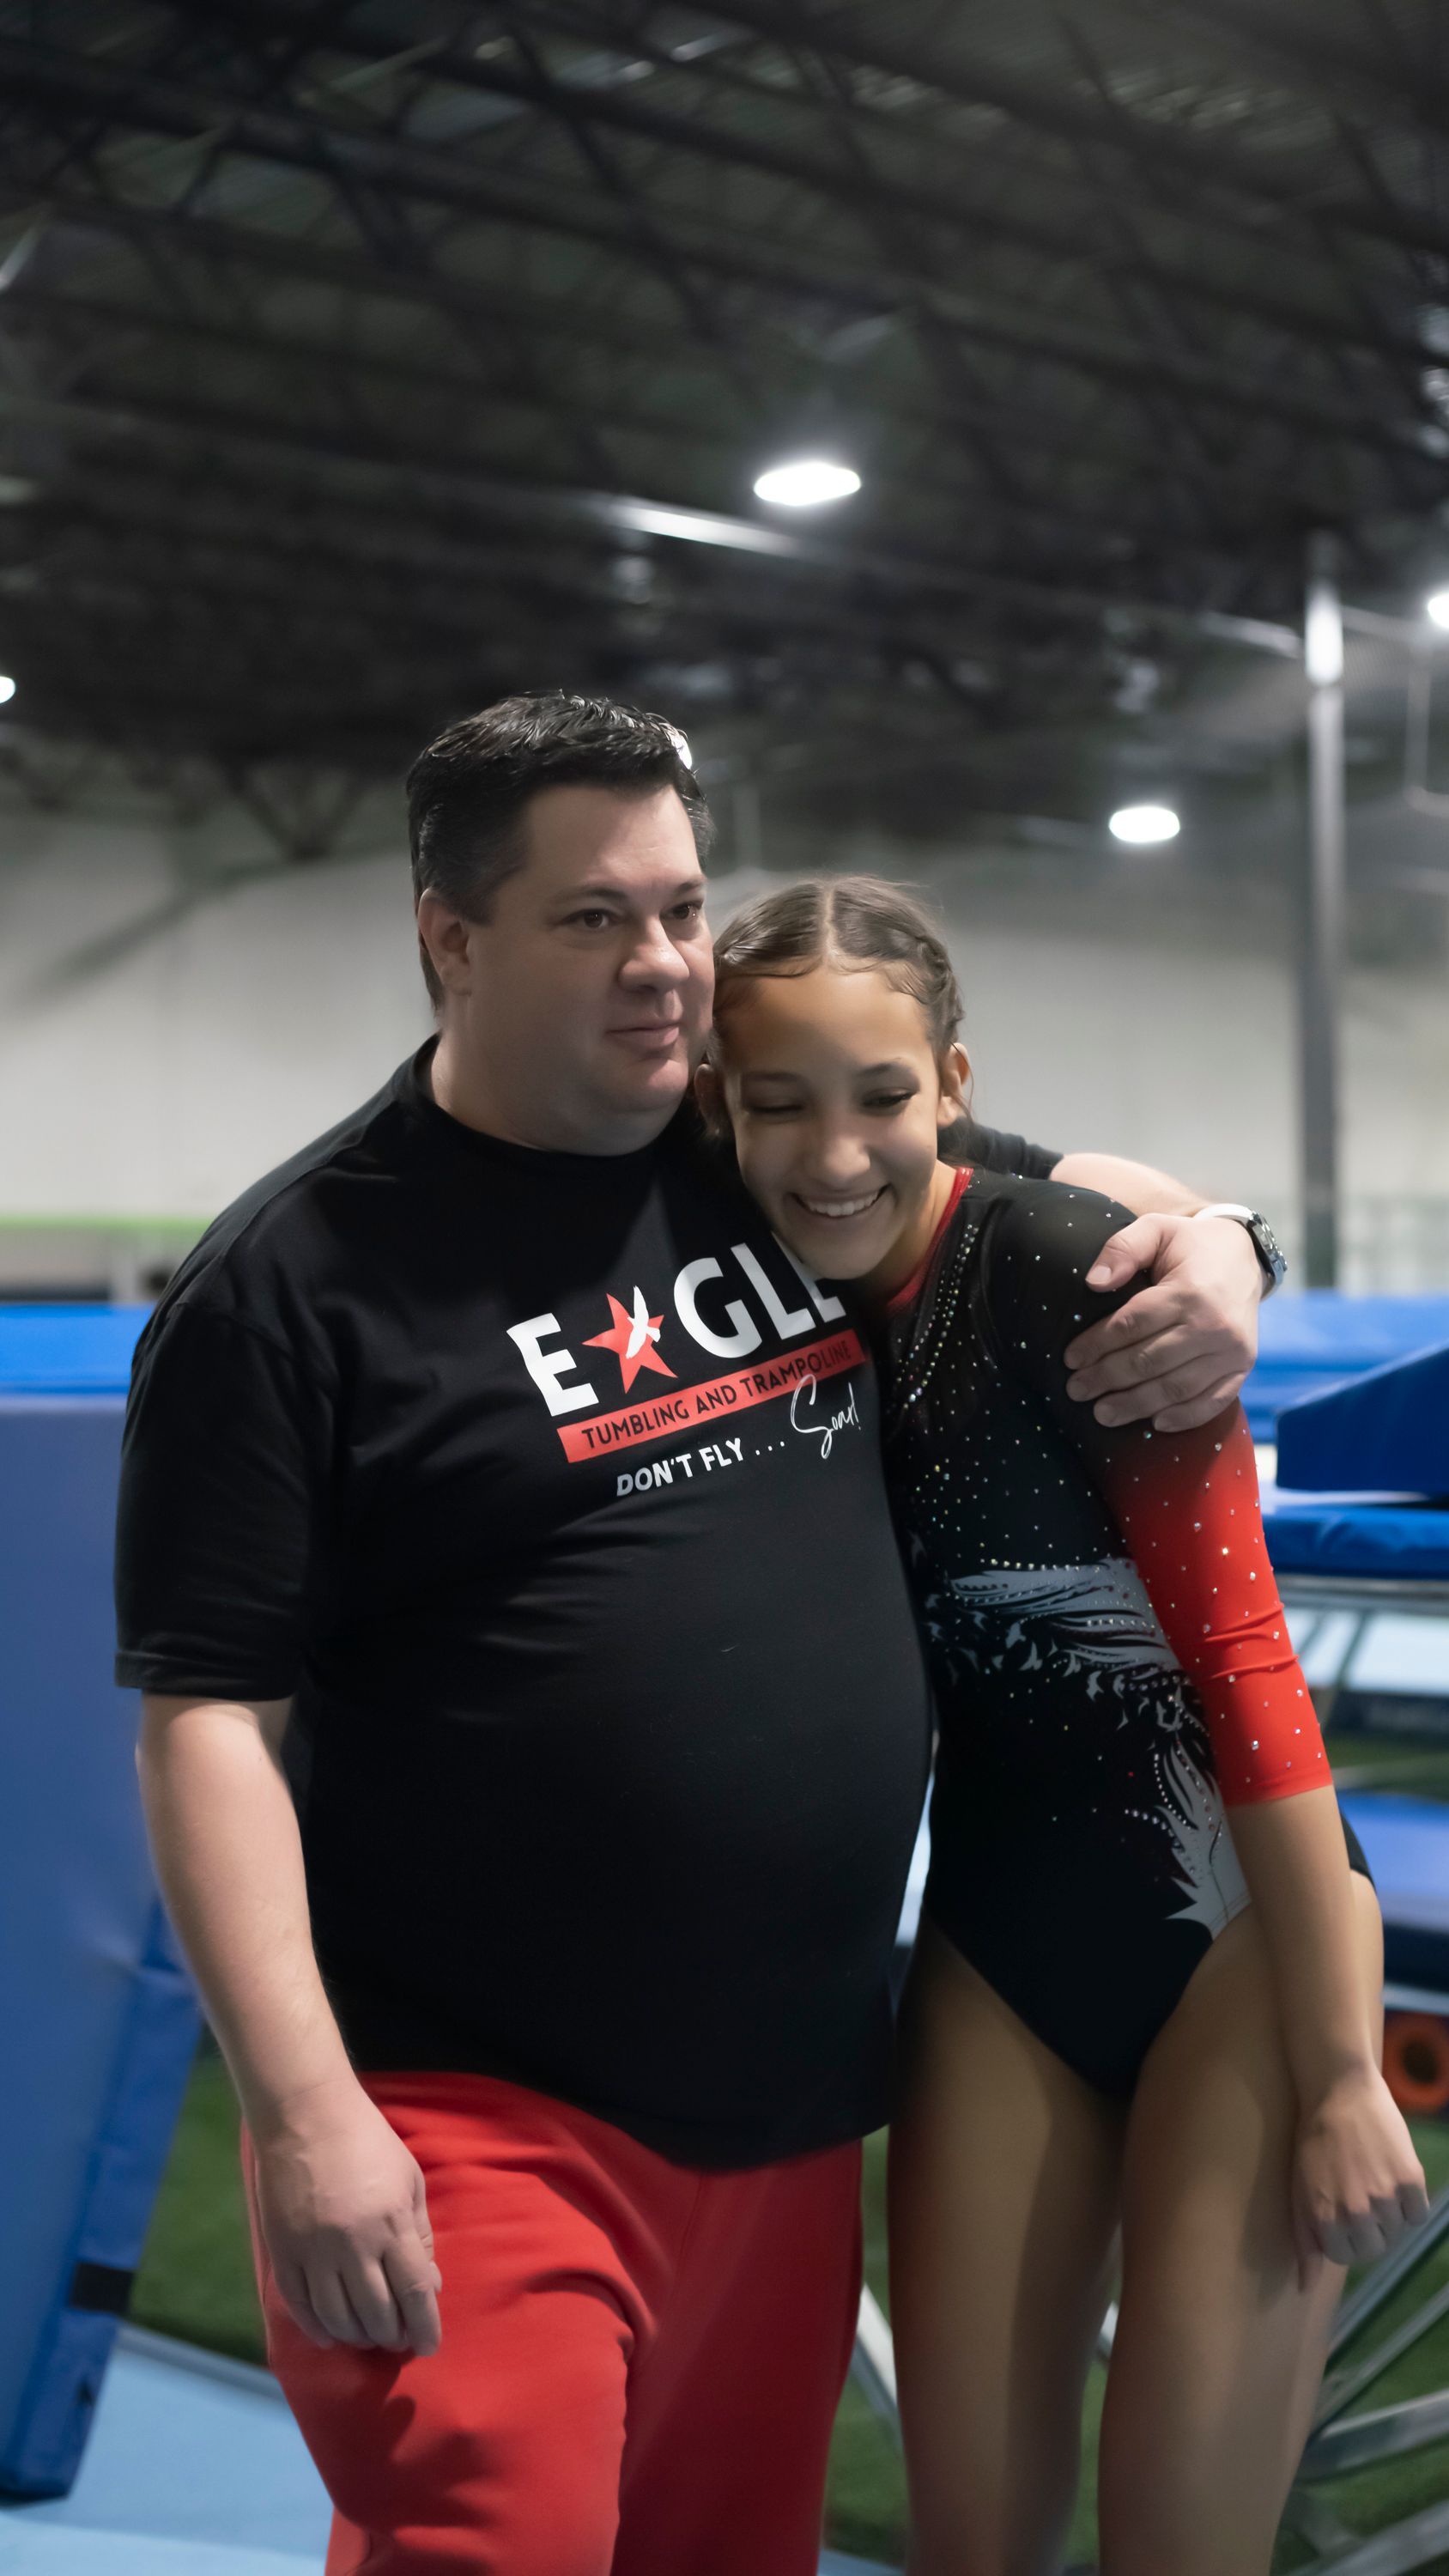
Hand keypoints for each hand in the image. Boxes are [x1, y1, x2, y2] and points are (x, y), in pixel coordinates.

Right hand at [251, 2074, 441, 2355]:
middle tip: (398, 2339)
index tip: (429, 2346)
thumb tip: (428, 2286)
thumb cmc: (367, 2141)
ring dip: (358, 2337)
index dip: (425, 2327)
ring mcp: (314, 2251)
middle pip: (377, 2314)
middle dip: (392, 2336)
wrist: (305, 2115)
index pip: (414, 2293)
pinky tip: (332, 2335)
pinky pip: (301, 2307)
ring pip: (338, 2319)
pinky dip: (318, 2330)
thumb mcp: (409, 2180)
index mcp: (391, 2223)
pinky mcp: (283, 2252)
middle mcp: (353, 2244)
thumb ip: (420, 2235)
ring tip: (369, 2336)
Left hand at [1062, 1213, 1261, 1430]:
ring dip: (1136, 1406)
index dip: (1097, 1344)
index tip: (1069, 1358)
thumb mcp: (1156, 1228)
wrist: (1244, 1258)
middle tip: (1076, 1390)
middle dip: (1106, 1379)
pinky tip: (1154, 1423)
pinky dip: (1183, 1417)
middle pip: (1149, 1361)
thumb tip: (1093, 1282)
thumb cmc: (1189, 1246)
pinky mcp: (1243, 1367)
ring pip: (1176, 1388)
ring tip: (1102, 1413)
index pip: (1132, 1325)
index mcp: (1190, 1291)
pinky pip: (1213, 1401)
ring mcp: (1233, 1351)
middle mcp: (1215, 1325)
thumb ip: (1123, 1247)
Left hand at [1292, 2066, 1429, 2284]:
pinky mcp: (1410, 2179)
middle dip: (1368, 2231)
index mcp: (1325, 2218)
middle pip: (1375, 2250)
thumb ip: (1305, 2240)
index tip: (1343, 2217)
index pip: (1345, 2257)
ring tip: (1375, 2184)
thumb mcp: (1298, 2190)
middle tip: (1361, 2200)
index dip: (1344, 2238)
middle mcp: (1357, 2212)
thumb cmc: (1312, 2140)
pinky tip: (1394, 2179)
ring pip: (1398, 2233)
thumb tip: (1304, 2287)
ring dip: (1390, 2216)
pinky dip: (1411, 2204)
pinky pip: (1419, 2215)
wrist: (1339, 2090)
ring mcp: (1386, 2196)